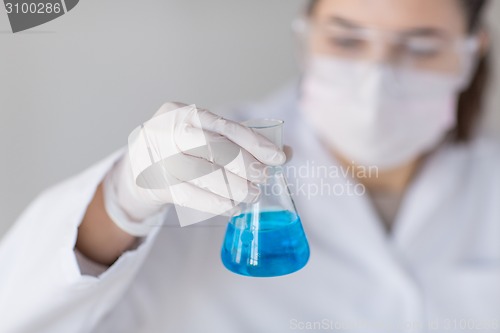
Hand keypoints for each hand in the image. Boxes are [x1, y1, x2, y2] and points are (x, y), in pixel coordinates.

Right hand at [104, 102, 286, 234]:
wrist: (137, 166)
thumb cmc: (181, 148)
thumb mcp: (205, 135)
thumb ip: (242, 141)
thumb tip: (286, 152)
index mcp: (181, 112)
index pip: (224, 126)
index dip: (255, 143)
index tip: (279, 158)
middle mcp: (166, 131)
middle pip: (213, 149)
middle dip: (245, 165)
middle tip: (264, 178)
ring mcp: (157, 159)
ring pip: (203, 174)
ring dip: (234, 187)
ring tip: (252, 195)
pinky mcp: (156, 185)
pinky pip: (191, 196)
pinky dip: (217, 203)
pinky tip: (232, 206)